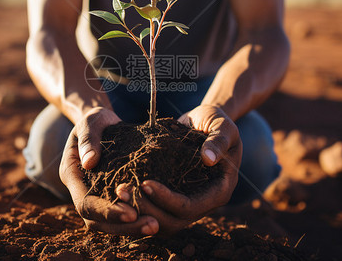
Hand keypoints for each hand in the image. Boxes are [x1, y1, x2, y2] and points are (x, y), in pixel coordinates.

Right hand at [59, 106, 158, 234]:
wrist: (104, 123)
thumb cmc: (97, 120)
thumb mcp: (92, 121)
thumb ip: (88, 138)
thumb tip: (89, 162)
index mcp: (72, 174)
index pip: (86, 203)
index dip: (107, 211)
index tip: (132, 213)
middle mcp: (81, 190)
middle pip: (96, 221)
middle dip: (123, 227)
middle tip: (153, 225)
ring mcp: (95, 196)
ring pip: (108, 224)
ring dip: (131, 228)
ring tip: (156, 225)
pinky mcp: (111, 197)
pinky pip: (121, 215)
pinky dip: (135, 220)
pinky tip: (156, 219)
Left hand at [118, 104, 241, 233]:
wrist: (204, 120)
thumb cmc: (216, 121)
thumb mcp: (222, 125)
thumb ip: (219, 140)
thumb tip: (208, 159)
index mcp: (220, 190)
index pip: (191, 206)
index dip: (167, 199)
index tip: (145, 183)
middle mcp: (204, 202)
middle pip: (174, 221)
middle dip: (147, 209)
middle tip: (122, 191)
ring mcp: (189, 202)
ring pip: (162, 220)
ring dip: (139, 209)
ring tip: (118, 191)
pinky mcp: (174, 195)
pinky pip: (155, 209)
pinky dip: (139, 203)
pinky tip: (121, 190)